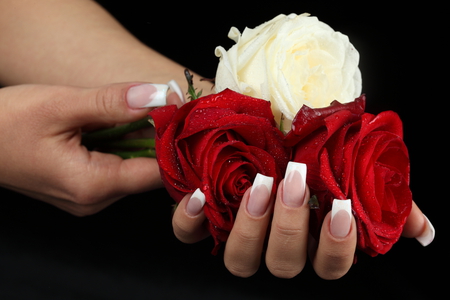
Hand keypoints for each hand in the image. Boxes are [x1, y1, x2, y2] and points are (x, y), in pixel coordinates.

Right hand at [0, 82, 178, 215]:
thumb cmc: (5, 125)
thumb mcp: (61, 105)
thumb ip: (112, 103)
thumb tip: (157, 96)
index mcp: (92, 185)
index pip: (156, 173)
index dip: (174, 143)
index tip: (184, 115)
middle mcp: (95, 198)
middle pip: (147, 171)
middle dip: (160, 137)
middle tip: (169, 104)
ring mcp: (89, 195)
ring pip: (133, 167)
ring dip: (141, 138)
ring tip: (147, 109)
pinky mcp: (83, 185)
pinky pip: (116, 165)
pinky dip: (124, 143)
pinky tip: (122, 122)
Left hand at [172, 163, 434, 278]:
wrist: (271, 113)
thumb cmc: (314, 141)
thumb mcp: (355, 165)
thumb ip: (387, 200)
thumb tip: (423, 231)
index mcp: (313, 236)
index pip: (330, 265)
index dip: (337, 247)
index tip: (340, 208)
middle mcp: (275, 242)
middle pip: (285, 265)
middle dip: (291, 227)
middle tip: (294, 180)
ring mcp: (238, 232)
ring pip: (241, 260)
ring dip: (251, 226)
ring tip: (259, 182)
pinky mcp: (204, 216)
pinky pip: (188, 235)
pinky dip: (190, 221)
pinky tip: (198, 195)